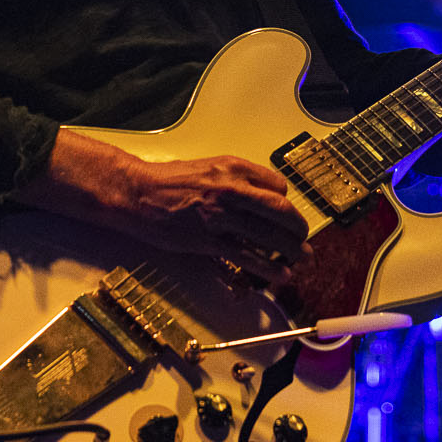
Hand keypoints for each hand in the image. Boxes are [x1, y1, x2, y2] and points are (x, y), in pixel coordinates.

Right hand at [27, 130, 308, 283]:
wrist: (138, 193)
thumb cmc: (171, 180)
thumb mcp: (210, 167)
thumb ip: (237, 179)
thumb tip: (263, 196)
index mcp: (234, 168)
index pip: (278, 187)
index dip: (286, 203)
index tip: (285, 215)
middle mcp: (232, 190)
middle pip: (281, 211)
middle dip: (298, 228)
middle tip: (304, 239)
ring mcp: (221, 217)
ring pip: (268, 236)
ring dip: (291, 251)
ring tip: (301, 259)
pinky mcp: (209, 241)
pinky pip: (247, 257)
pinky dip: (268, 268)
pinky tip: (280, 274)